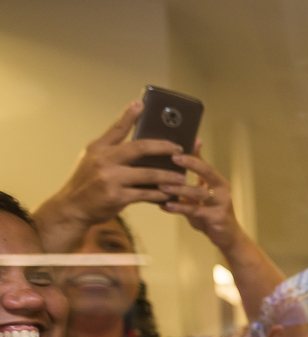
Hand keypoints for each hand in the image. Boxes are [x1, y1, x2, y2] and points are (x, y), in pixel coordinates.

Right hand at [33, 101, 186, 251]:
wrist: (72, 208)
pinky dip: (160, 194)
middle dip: (163, 147)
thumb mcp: (92, 160)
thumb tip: (141, 146)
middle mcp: (103, 160)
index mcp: (97, 148)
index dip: (129, 115)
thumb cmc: (87, 183)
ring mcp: (110, 179)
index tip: (142, 103)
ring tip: (181, 177)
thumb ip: (112, 151)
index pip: (117, 128)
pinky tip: (169, 194)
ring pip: (148, 174)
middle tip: (179, 149)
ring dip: (168, 176)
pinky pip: (146, 194)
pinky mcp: (117, 197)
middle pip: (140, 148)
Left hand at [162, 145, 245, 252]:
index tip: (174, 149)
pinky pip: (195, 211)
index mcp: (218, 181)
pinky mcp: (216, 218)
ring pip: (200, 193)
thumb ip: (196, 175)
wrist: (227, 237)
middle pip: (208, 172)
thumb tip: (188, 152)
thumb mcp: (204, 191)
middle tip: (173, 159)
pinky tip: (165, 205)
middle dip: (191, 164)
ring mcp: (221, 204)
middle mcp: (222, 190)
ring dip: (180, 189)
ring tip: (162, 186)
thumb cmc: (212, 212)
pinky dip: (179, 208)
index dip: (192, 156)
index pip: (205, 163)